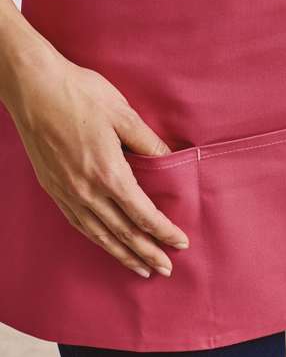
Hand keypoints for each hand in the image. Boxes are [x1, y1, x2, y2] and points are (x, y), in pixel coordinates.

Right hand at [3, 48, 189, 278]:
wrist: (33, 87)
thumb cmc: (80, 95)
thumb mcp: (124, 115)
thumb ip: (149, 143)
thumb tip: (172, 161)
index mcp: (109, 174)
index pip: (143, 214)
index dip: (164, 231)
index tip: (180, 243)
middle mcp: (87, 191)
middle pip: (123, 232)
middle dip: (147, 252)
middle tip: (165, 269)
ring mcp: (66, 192)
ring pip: (99, 234)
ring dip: (122, 253)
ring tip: (140, 268)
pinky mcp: (53, 188)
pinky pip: (78, 223)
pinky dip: (96, 239)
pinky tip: (104, 244)